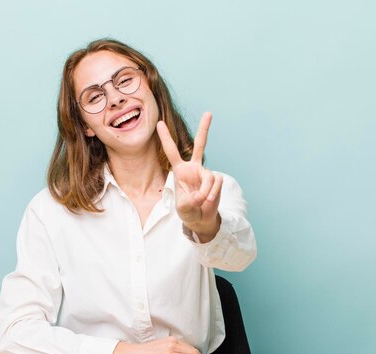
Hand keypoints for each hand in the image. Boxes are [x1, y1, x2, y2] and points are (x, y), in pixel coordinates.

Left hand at [156, 112, 222, 240]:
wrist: (201, 218)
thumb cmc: (188, 211)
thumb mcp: (182, 208)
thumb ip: (189, 202)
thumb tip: (201, 196)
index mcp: (180, 170)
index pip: (172, 151)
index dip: (166, 138)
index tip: (159, 123)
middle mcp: (194, 167)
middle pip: (201, 145)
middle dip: (204, 129)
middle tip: (208, 113)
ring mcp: (206, 173)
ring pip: (208, 176)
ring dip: (205, 191)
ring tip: (202, 201)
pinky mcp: (216, 179)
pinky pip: (216, 183)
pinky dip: (212, 193)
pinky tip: (209, 200)